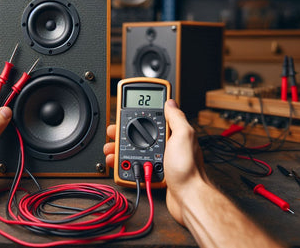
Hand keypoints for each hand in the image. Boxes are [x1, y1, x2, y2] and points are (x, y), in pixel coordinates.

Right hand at [103, 99, 207, 224]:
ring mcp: (158, 160)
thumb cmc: (189, 169)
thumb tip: (170, 102)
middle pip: (139, 135)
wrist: (188, 197)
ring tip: (111, 150)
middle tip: (113, 133)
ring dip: (119, 149)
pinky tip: (118, 163)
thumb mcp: (184, 136)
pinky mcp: (152, 173)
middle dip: (123, 133)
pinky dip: (123, 164)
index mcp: (172, 135)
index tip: (126, 111)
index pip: (153, 118)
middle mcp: (165, 146)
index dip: (138, 113)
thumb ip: (176, 118)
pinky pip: (134, 165)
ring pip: (134, 151)